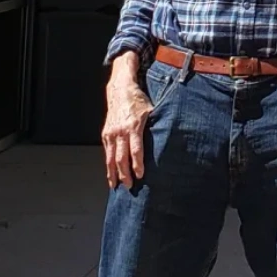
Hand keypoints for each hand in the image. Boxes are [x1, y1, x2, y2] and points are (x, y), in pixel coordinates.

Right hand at [103, 69, 153, 189]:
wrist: (120, 89)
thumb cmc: (137, 100)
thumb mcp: (151, 110)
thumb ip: (157, 125)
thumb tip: (170, 137)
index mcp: (134, 126)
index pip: (136, 150)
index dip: (137, 164)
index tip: (140, 175)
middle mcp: (120, 131)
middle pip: (121, 158)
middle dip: (125, 174)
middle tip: (130, 186)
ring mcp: (111, 133)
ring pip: (111, 158)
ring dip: (113, 173)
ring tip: (116, 186)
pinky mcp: (106, 134)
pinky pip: (106, 153)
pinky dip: (108, 165)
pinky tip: (111, 174)